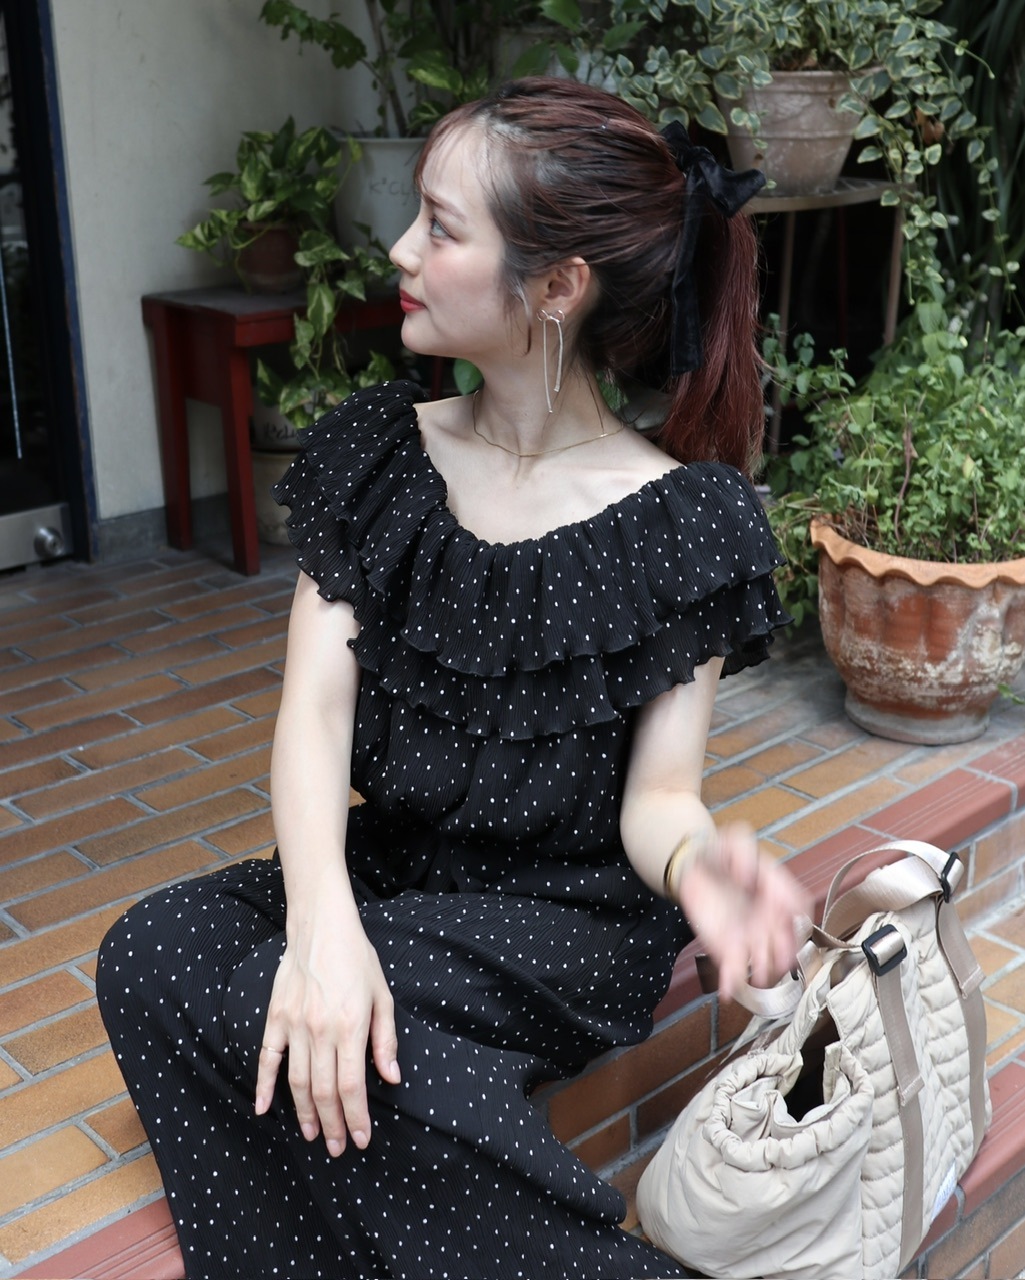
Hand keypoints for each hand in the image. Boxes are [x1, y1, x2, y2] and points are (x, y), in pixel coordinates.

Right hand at [254, 912, 399, 1154]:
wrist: (321, 926)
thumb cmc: (356, 958)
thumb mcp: (382, 995)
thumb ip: (386, 1039)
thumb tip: (391, 1078)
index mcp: (351, 1026)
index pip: (352, 1086)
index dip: (356, 1117)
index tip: (361, 1138)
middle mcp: (321, 1030)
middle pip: (323, 1092)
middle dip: (333, 1125)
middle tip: (337, 1147)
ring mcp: (294, 1025)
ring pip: (297, 1082)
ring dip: (305, 1113)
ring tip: (314, 1135)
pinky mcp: (275, 1017)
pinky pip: (267, 1059)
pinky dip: (264, 1086)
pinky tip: (264, 1109)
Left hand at [675, 822, 810, 1000]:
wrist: (694, 865)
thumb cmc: (721, 852)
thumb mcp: (735, 839)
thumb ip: (744, 852)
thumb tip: (750, 876)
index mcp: (777, 894)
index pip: (795, 908)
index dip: (795, 914)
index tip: (793, 915)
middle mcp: (768, 920)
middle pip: (785, 942)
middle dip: (785, 953)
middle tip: (780, 958)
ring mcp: (749, 936)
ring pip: (763, 960)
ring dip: (762, 970)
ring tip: (756, 976)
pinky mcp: (726, 947)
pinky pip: (733, 969)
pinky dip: (731, 982)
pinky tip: (727, 991)